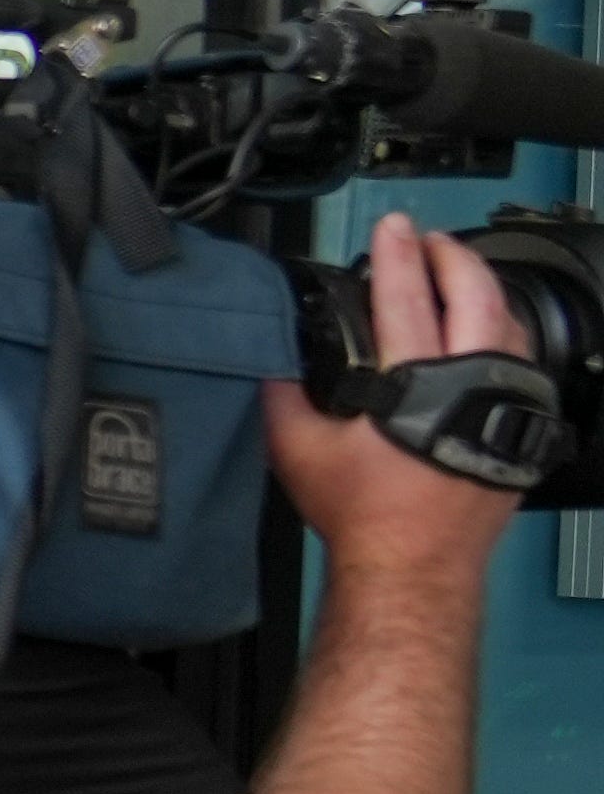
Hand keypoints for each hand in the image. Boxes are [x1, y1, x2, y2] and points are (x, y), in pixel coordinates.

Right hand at [268, 215, 539, 585]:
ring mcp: (503, 404)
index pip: (407, 296)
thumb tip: (271, 359)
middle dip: (452, 257)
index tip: (393, 229)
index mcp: (417, 383)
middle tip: (430, 242)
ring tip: (458, 279)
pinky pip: (522, 362)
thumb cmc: (366, 516)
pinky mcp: (520, 426)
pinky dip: (502, 333)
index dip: (397, 255)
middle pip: (476, 294)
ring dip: (483, 291)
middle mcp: (470, 385)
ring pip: (509, 324)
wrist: (415, 563)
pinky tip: (485, 334)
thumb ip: (282, 395)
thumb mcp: (299, 450)